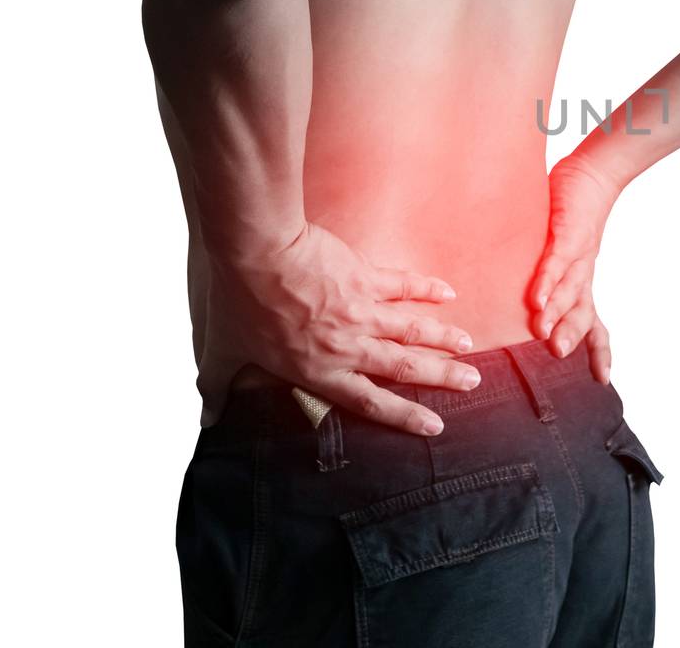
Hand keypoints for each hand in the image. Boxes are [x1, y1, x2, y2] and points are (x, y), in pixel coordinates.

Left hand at [207, 222, 480, 435]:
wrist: (257, 253)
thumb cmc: (238, 302)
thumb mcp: (222, 353)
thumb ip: (218, 386)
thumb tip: (207, 417)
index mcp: (319, 370)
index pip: (371, 401)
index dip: (406, 415)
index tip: (435, 425)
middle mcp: (349, 346)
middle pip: (406, 366)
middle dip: (442, 376)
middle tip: (472, 381)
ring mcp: (362, 311)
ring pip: (413, 328)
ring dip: (443, 337)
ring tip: (469, 344)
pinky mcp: (366, 278)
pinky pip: (404, 285)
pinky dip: (427, 288)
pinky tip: (447, 293)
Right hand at [528, 153, 618, 383]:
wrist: (593, 175)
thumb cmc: (571, 214)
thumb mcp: (560, 253)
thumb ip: (543, 276)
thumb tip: (515, 300)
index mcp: (581, 283)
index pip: (594, 323)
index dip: (600, 351)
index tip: (603, 380)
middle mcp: (583, 274)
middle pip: (583, 312)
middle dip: (573, 336)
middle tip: (559, 356)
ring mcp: (577, 254)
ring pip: (570, 290)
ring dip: (557, 314)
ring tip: (544, 335)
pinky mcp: (568, 233)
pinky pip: (557, 261)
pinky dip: (547, 281)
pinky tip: (536, 299)